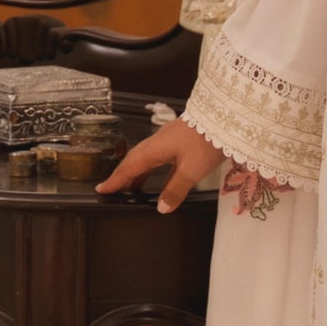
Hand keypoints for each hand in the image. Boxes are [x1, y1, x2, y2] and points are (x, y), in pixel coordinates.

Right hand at [97, 117, 219, 212]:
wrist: (225, 117)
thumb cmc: (206, 142)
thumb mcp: (191, 170)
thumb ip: (175, 190)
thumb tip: (161, 208)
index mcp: (155, 149)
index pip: (129, 167)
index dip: (115, 180)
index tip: (101, 189)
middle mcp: (157, 143)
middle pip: (134, 160)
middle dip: (122, 176)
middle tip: (112, 190)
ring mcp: (167, 140)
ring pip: (145, 158)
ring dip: (136, 172)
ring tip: (131, 188)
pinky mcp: (178, 140)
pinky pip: (157, 157)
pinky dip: (151, 169)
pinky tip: (158, 179)